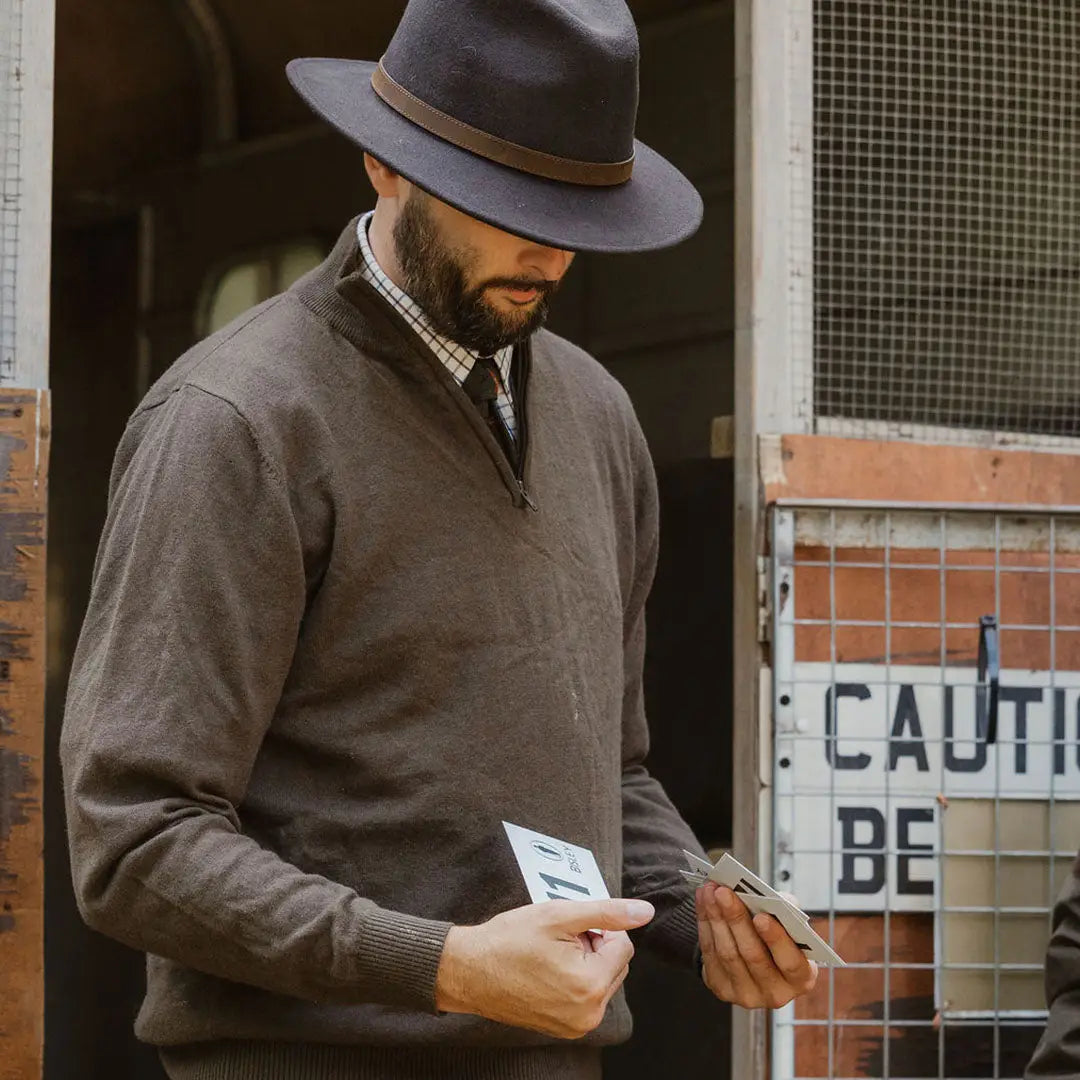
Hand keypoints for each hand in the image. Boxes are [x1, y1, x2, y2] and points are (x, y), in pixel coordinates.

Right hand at [435, 898, 654, 1037]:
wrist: (469, 971)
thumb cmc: (508, 941)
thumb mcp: (559, 916)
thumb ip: (607, 912)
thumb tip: (645, 911)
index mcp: (590, 986)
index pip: (623, 944)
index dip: (598, 928)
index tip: (569, 927)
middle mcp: (589, 1013)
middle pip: (615, 963)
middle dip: (594, 945)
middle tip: (559, 939)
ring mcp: (577, 1025)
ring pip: (602, 978)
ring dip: (585, 961)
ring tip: (551, 954)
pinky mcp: (565, 1028)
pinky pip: (586, 995)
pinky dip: (575, 978)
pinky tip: (547, 969)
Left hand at [697, 883, 817, 1008]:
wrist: (755, 959)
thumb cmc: (777, 940)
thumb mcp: (791, 927)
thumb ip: (786, 911)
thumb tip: (768, 897)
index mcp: (801, 978)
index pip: (790, 962)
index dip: (776, 939)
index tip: (762, 916)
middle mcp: (775, 992)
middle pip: (752, 955)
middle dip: (736, 919)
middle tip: (725, 893)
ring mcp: (746, 994)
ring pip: (727, 953)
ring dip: (716, 917)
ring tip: (710, 891)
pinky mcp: (722, 988)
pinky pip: (710, 953)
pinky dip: (705, 923)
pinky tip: (703, 902)